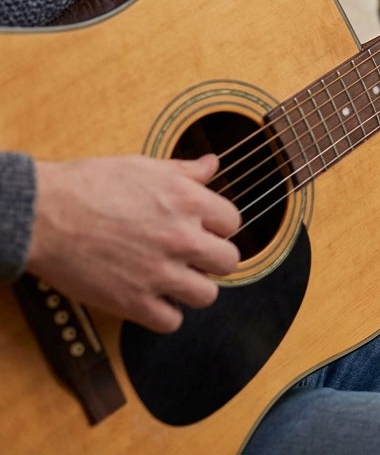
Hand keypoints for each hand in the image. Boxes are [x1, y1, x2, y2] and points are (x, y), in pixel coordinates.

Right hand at [26, 154, 240, 332]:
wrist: (41, 214)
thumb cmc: (88, 185)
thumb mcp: (143, 166)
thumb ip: (185, 171)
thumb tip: (212, 164)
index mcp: (188, 201)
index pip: (233, 222)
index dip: (218, 226)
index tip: (202, 229)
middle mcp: (181, 237)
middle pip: (228, 261)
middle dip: (212, 258)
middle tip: (191, 256)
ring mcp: (159, 272)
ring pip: (207, 295)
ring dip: (193, 288)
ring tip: (173, 278)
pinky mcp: (133, 302)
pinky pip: (171, 322)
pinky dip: (164, 314)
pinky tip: (152, 298)